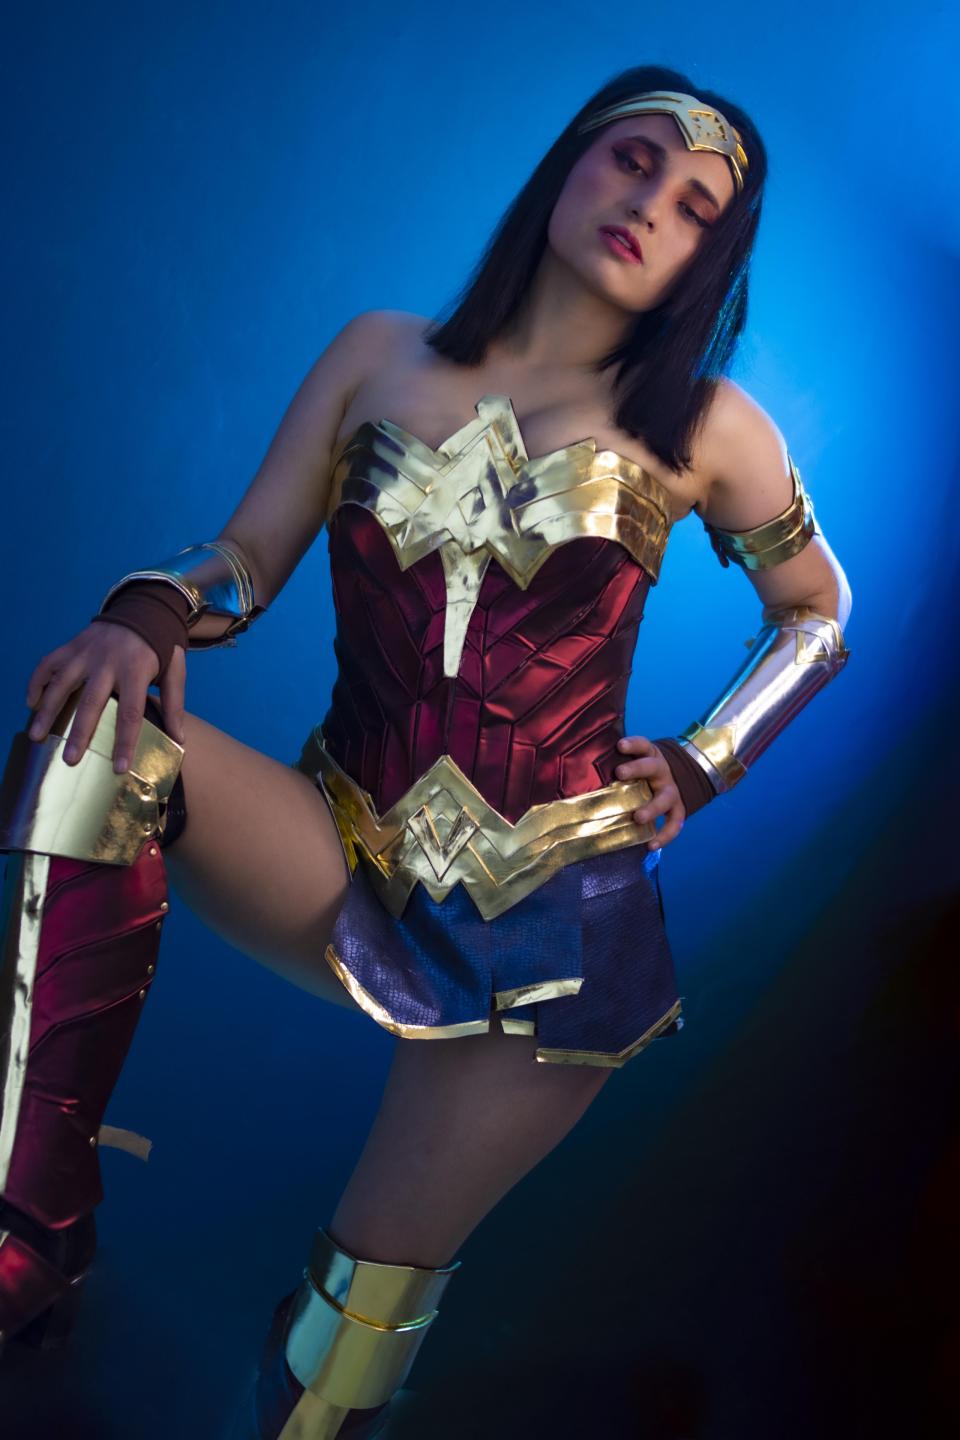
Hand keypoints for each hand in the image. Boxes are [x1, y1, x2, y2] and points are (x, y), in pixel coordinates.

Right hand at [25, 622, 186, 774]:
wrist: (142, 608)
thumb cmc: (159, 646)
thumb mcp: (175, 670)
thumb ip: (174, 704)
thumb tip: (179, 739)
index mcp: (136, 670)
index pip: (130, 712)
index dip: (125, 742)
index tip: (119, 767)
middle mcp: (107, 662)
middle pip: (90, 703)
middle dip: (79, 734)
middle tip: (70, 761)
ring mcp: (85, 653)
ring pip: (61, 684)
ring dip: (47, 711)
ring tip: (37, 737)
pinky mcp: (71, 646)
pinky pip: (48, 664)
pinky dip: (36, 682)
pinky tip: (31, 704)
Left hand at [615, 734, 685, 850]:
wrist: (672, 778)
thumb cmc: (642, 772)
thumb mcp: (633, 762)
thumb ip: (613, 764)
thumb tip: (579, 774)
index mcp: (650, 756)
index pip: (643, 745)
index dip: (633, 744)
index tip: (619, 745)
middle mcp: (662, 771)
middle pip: (652, 767)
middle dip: (637, 769)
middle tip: (620, 773)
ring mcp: (671, 790)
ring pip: (665, 797)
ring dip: (652, 808)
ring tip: (638, 818)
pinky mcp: (677, 808)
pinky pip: (675, 822)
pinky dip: (665, 835)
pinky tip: (651, 846)